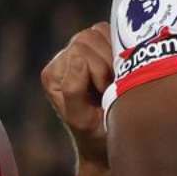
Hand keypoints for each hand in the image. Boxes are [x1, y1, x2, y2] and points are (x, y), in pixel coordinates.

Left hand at [42, 23, 113, 175]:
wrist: (110, 144)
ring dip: (115, 56)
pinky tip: (122, 70)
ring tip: (116, 80)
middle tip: (112, 87)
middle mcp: (64, 60)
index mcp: (54, 74)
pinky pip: (112, 32)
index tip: (104, 93)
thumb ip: (73, 89)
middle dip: (107, 63)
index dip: (99, 70)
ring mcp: (83, 52)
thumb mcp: (81, 119)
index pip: (79, 51)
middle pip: (88, 38)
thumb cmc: (96, 135)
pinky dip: (121, 48)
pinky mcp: (101, 49)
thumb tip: (77, 58)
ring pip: (100, 32)